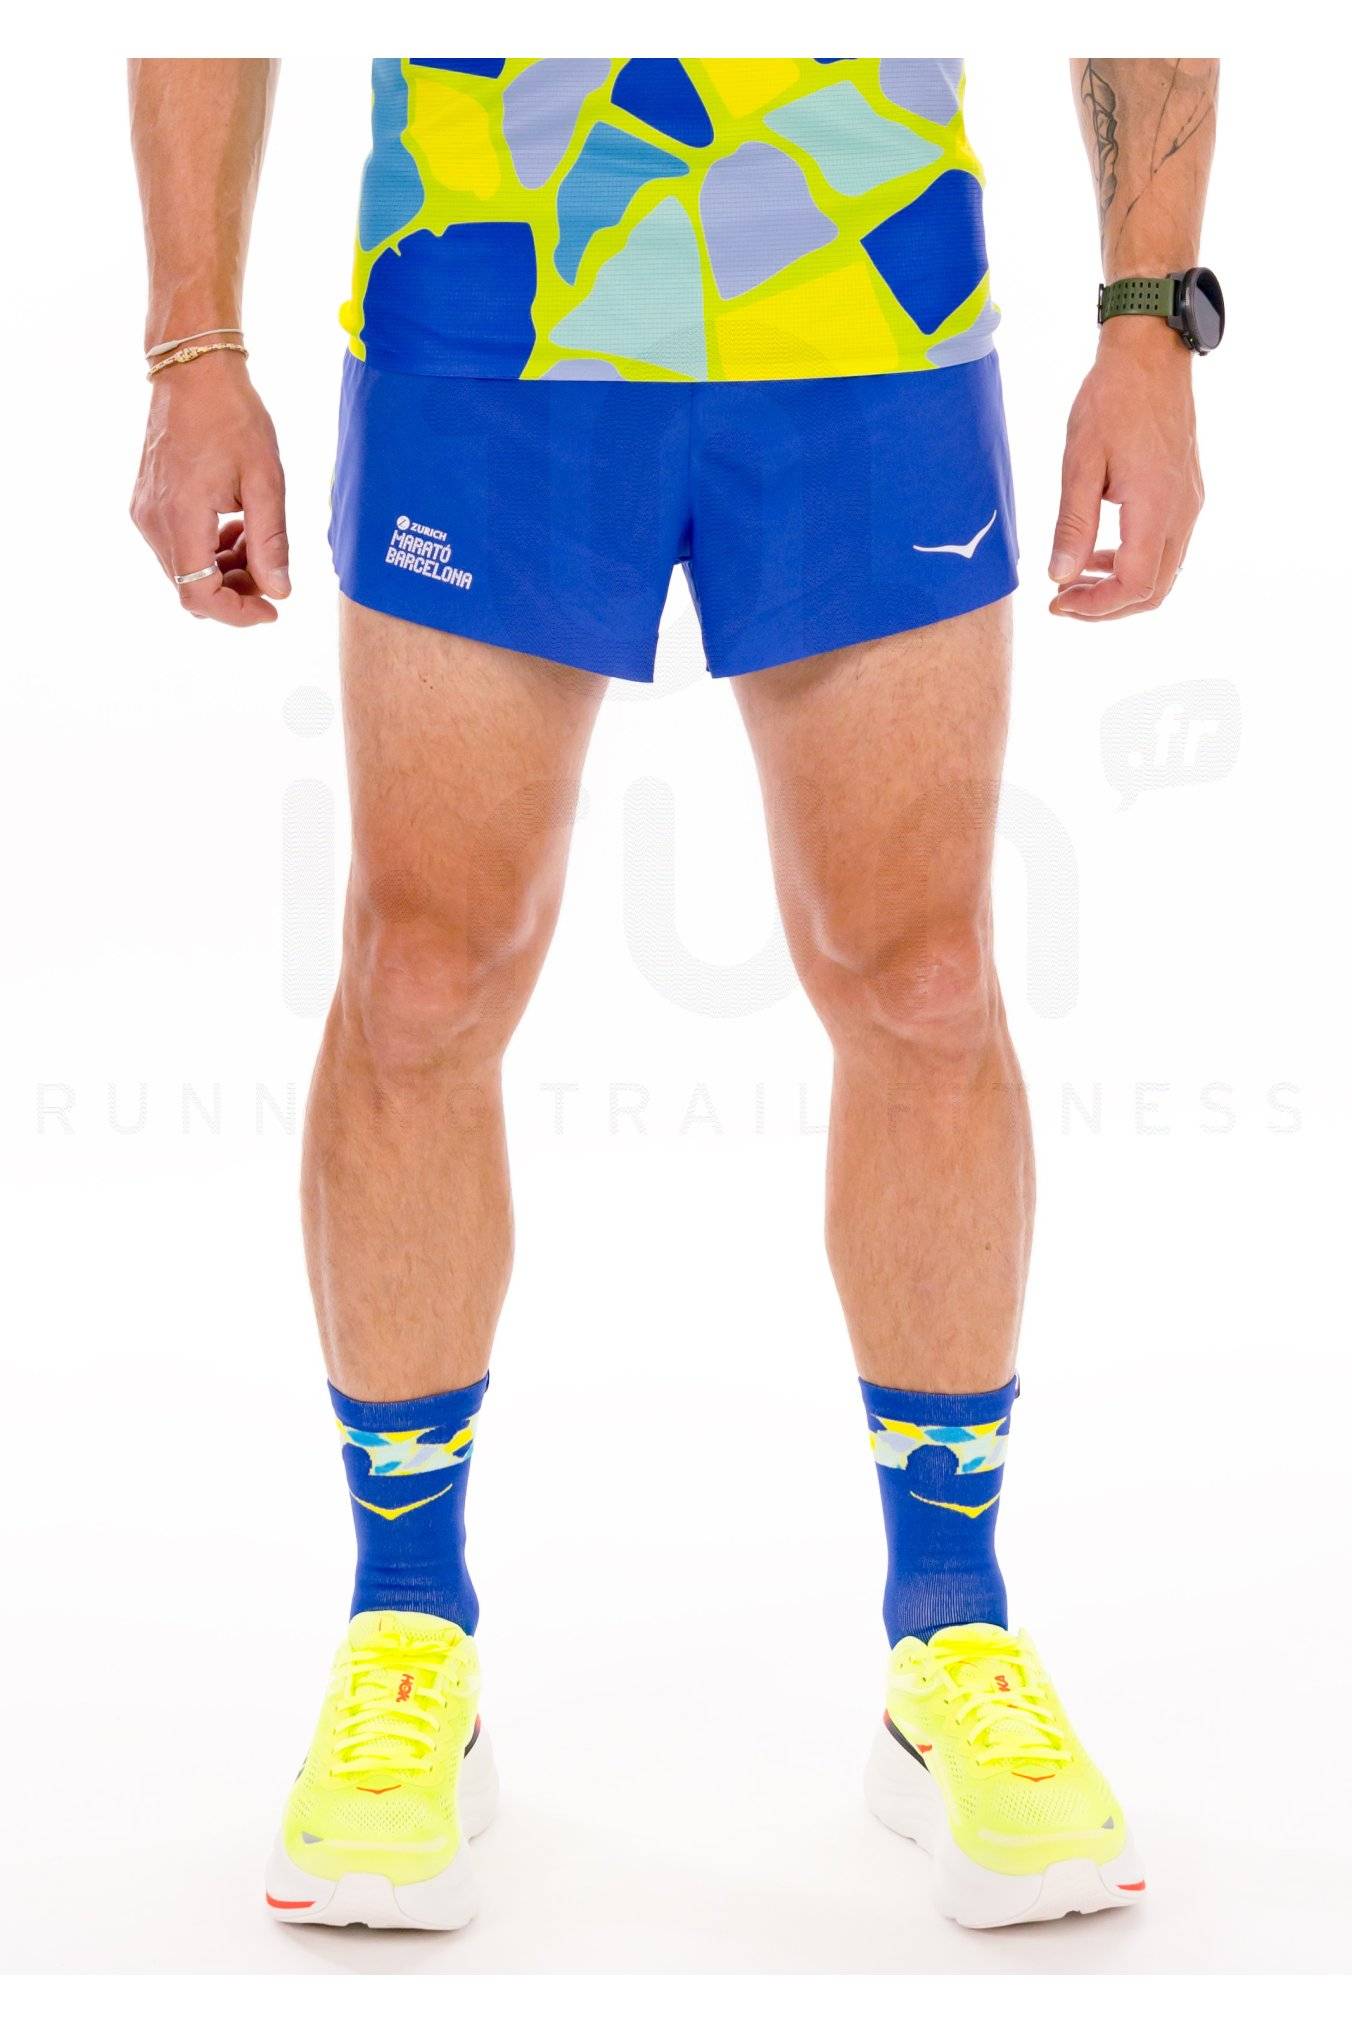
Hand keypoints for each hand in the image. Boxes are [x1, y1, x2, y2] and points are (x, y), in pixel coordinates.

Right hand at [130, 352, 288, 625]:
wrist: (194, 371)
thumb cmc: (232, 416)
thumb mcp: (266, 480)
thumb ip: (271, 541)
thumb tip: (279, 592)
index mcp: (181, 517)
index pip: (200, 596)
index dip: (237, 613)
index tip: (272, 610)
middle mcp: (153, 521)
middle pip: (192, 588)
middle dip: (236, 590)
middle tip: (271, 569)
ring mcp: (145, 512)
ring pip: (186, 570)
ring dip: (224, 568)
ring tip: (255, 536)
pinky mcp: (147, 503)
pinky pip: (178, 546)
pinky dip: (209, 549)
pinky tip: (235, 524)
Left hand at [1048, 319, 1203, 619]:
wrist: (1150, 355)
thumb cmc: (1112, 400)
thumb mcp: (1080, 463)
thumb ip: (1073, 525)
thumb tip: (1060, 577)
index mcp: (1156, 507)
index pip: (1134, 586)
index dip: (1095, 606)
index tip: (1057, 602)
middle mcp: (1182, 512)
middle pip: (1154, 592)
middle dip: (1106, 606)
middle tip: (1063, 600)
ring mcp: (1189, 504)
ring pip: (1163, 573)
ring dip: (1119, 586)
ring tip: (1075, 578)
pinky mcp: (1186, 494)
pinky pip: (1166, 548)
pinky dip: (1133, 562)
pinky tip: (1099, 551)